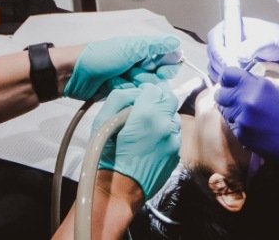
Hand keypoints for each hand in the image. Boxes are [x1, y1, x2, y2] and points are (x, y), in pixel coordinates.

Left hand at [64, 35, 181, 99]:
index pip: (167, 59)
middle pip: (159, 76)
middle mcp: (139, 63)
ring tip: (119, 80)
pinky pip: (134, 96)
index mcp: (143, 50)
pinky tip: (113, 88)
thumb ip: (155, 46)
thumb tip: (177, 43)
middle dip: (149, 78)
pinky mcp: (122, 92)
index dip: (168, 67)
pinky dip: (126, 93)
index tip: (163, 71)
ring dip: (134, 86)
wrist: (72, 75)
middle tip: (135, 75)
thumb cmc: (101, 57)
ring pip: (146, 88)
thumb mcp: (130, 48)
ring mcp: (130, 78)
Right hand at [91, 82, 180, 199]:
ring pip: (174, 116)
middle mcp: (165, 125)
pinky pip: (175, 134)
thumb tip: (134, 91)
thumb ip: (119, 98)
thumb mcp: (101, 121)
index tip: (138, 96)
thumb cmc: (105, 156)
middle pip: (169, 98)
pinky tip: (150, 140)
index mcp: (146, 115)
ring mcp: (173, 140)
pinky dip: (165, 132)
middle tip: (146, 103)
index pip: (154, 88)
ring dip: (163, 115)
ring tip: (146, 125)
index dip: (145, 90)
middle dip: (158, 97)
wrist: (118, 189)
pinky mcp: (177, 152)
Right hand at [206, 18, 278, 82]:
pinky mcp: (228, 66)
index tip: (229, 64)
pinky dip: (226, 80)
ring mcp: (224, 53)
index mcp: (230, 26)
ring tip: (239, 79)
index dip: (219, 52)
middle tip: (236, 75)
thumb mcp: (268, 39)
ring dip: (223, 75)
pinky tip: (237, 82)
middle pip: (213, 54)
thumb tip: (238, 56)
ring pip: (214, 66)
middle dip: (222, 66)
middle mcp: (224, 39)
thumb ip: (253, 45)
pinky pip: (220, 74)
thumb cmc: (276, 38)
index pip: (215, 38)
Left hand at [214, 66, 278, 173]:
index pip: (228, 74)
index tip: (229, 82)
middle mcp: (246, 100)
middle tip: (236, 99)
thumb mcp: (276, 89)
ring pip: (224, 111)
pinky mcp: (241, 134)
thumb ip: (255, 84)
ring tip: (248, 114)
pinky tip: (252, 126)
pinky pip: (231, 125)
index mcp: (256, 85)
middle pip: (220, 94)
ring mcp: (242, 118)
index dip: (227, 79)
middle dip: (227, 96)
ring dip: (232, 111)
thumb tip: (239, 81)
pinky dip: (238, 125)